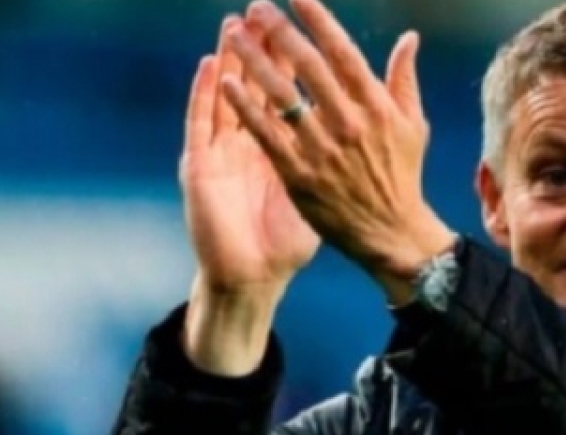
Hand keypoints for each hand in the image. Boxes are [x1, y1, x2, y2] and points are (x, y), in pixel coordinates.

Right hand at [180, 11, 319, 297]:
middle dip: (262, 46)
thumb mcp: (319, 191)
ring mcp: (221, 152)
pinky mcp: (201, 169)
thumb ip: (337, 158)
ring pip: (225, 96)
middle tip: (265, 9)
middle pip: (256, 84)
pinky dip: (205, 97)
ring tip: (234, 25)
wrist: (254, 277)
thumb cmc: (286, 240)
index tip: (304, 21)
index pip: (286, 90)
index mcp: (278, 144)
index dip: (294, 56)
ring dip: (230, 59)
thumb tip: (365, 131)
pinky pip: (202, 127)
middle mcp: (247, 142)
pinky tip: (210, 71)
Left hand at [221, 0, 455, 302]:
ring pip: (282, 95)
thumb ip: (404, 79)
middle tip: (257, 6)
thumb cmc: (401, 176)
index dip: (318, 19)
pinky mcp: (299, 174)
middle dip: (279, 30)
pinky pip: (266, 133)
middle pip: (308, 66)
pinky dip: (245, 107)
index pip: (342, 51)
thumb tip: (408, 38)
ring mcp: (322, 149)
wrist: (390, 233)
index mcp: (376, 106)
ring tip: (234, 34)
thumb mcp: (411, 125)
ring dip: (254, 60)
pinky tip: (226, 83)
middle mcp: (348, 122)